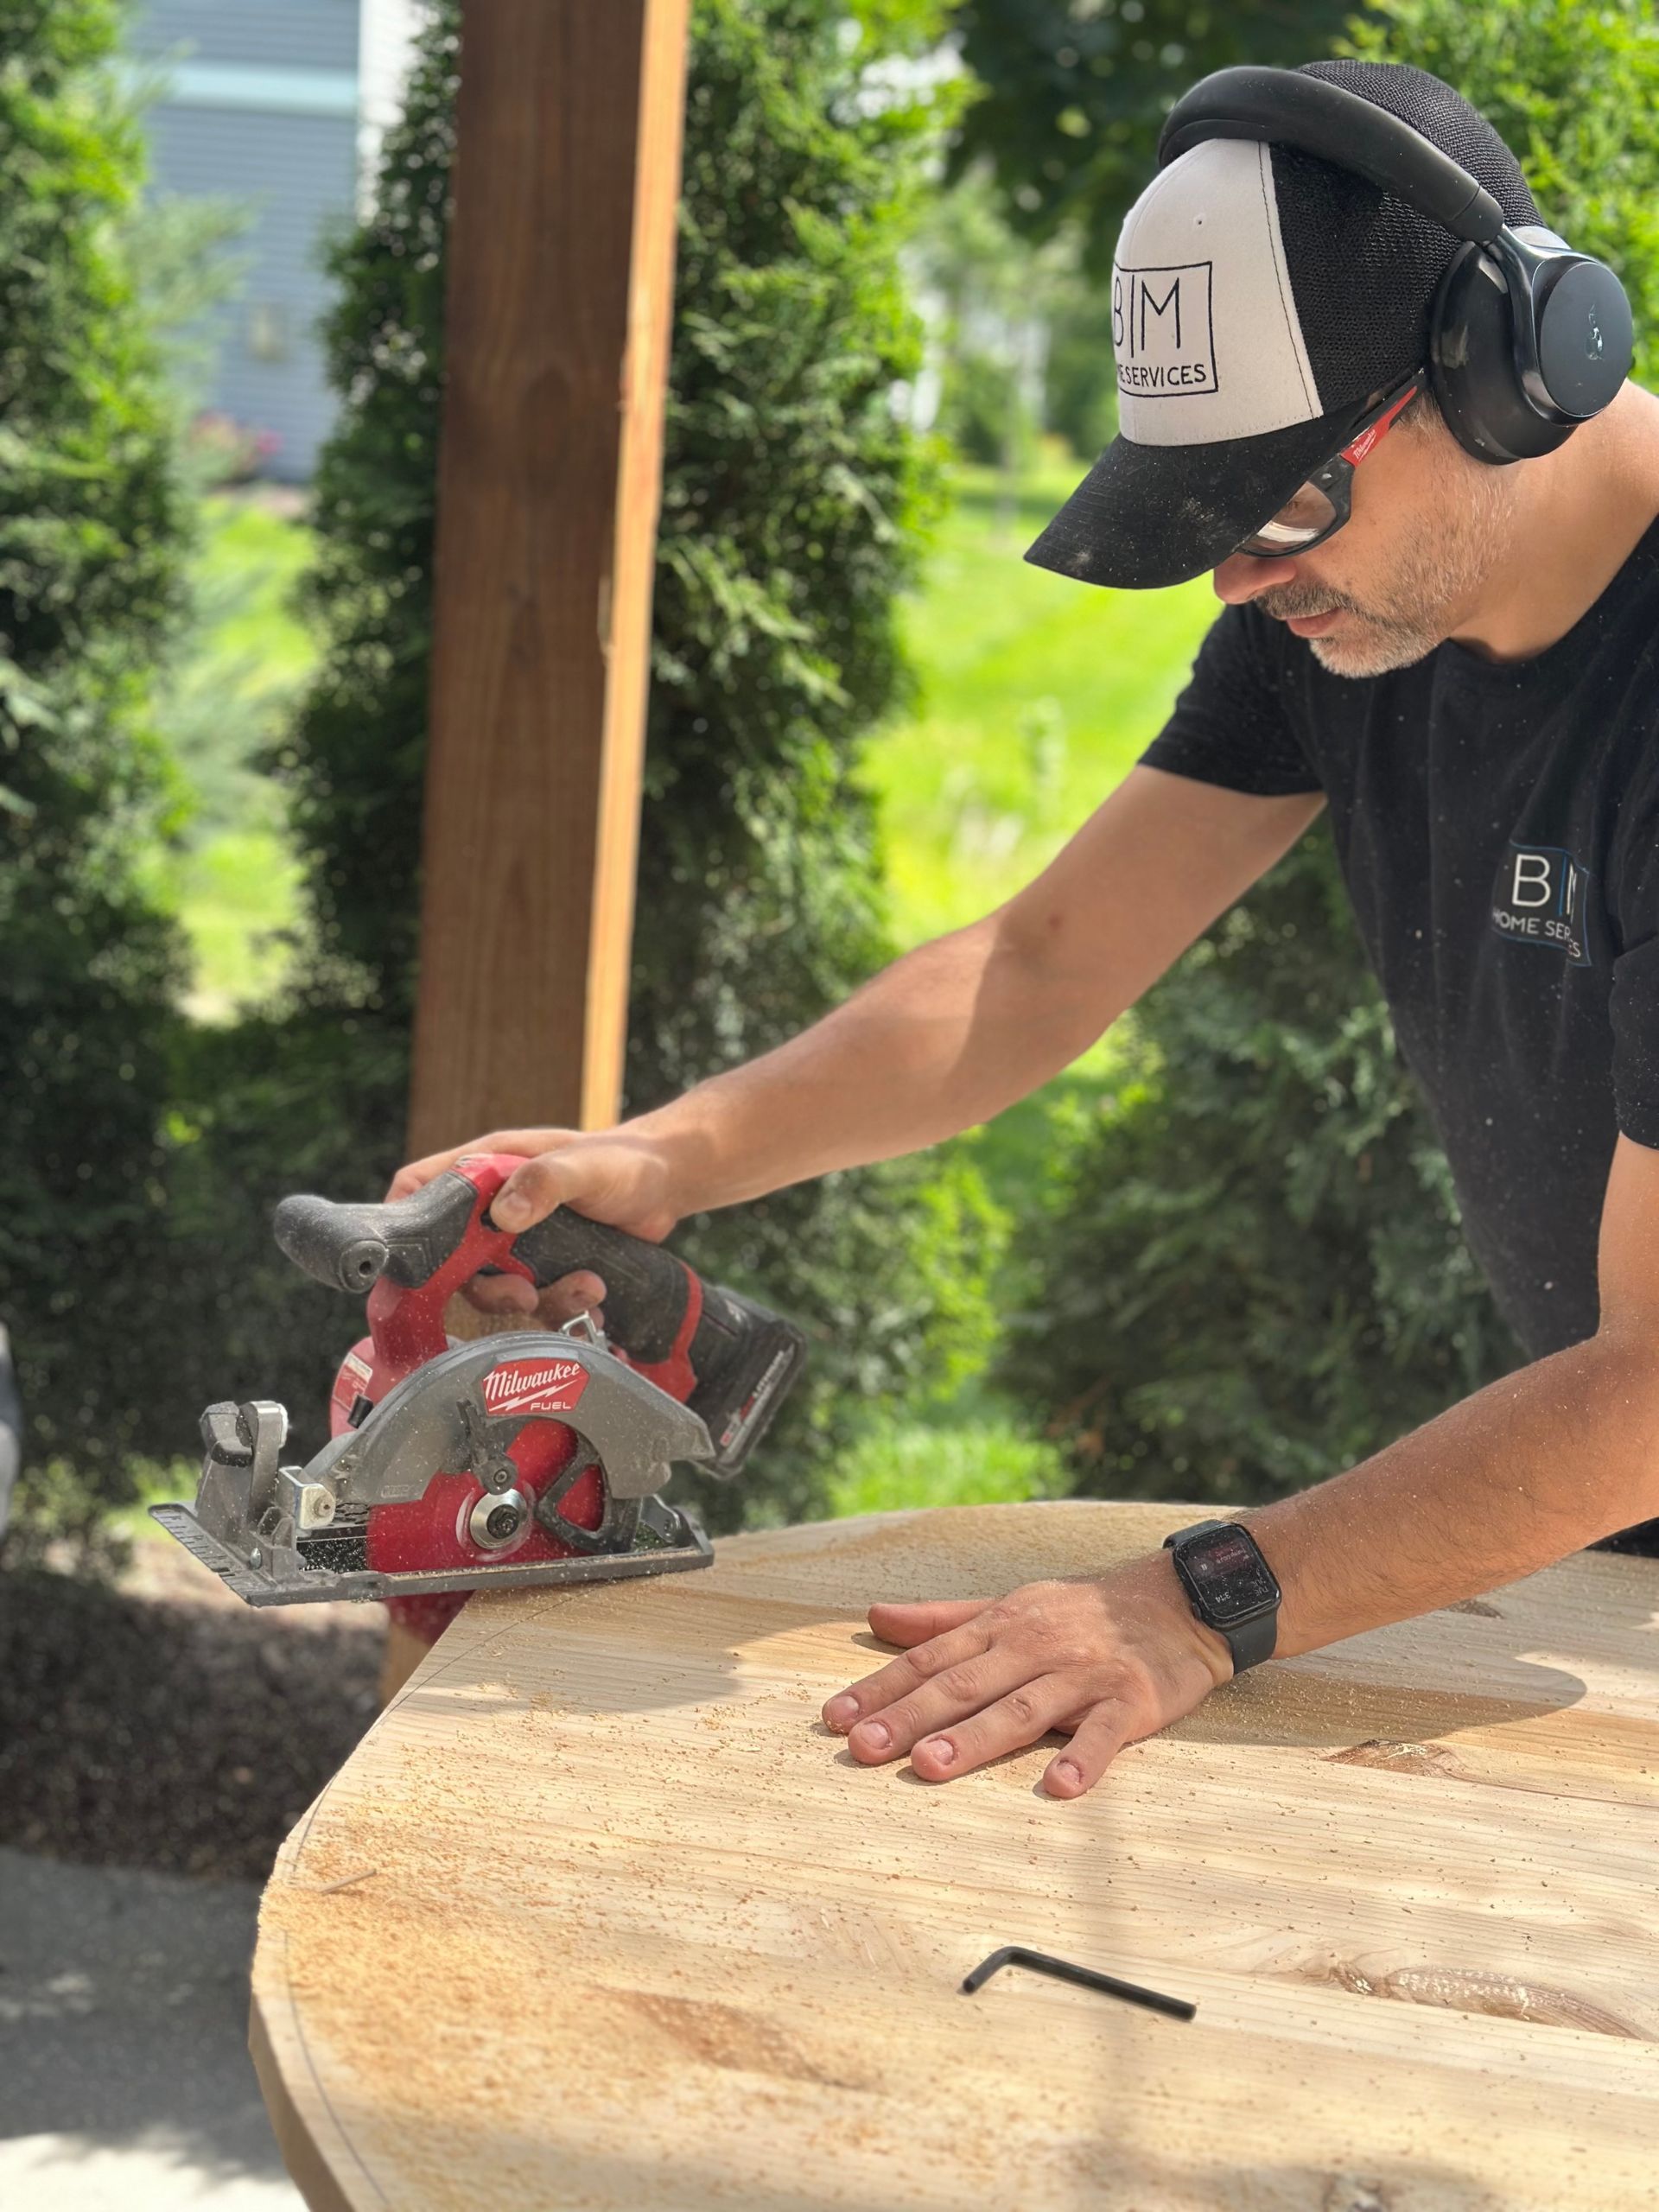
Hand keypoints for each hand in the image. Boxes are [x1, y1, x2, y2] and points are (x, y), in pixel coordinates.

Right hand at [387, 1125, 684, 1322]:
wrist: (667, 1183)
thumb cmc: (624, 1160)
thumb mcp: (584, 1164)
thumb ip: (545, 1182)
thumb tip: (504, 1215)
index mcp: (488, 1167)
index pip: (419, 1188)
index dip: (403, 1222)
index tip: (412, 1264)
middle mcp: (493, 1207)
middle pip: (451, 1259)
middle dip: (485, 1288)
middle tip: (523, 1294)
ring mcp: (517, 1241)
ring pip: (496, 1288)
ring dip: (535, 1302)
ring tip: (583, 1289)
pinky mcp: (544, 1267)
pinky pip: (534, 1302)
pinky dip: (561, 1308)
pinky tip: (593, 1297)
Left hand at [820, 1555, 1233, 1797]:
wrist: (1179, 1602)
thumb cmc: (1082, 1613)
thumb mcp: (1010, 1605)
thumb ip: (942, 1620)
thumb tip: (875, 1616)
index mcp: (1001, 1625)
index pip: (930, 1659)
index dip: (881, 1687)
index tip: (835, 1718)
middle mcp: (1034, 1646)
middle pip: (964, 1684)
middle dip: (910, 1717)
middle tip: (863, 1748)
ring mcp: (1083, 1674)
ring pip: (1022, 1708)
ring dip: (976, 1738)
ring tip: (931, 1765)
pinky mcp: (1132, 1700)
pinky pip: (1106, 1731)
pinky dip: (1085, 1757)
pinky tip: (1060, 1787)